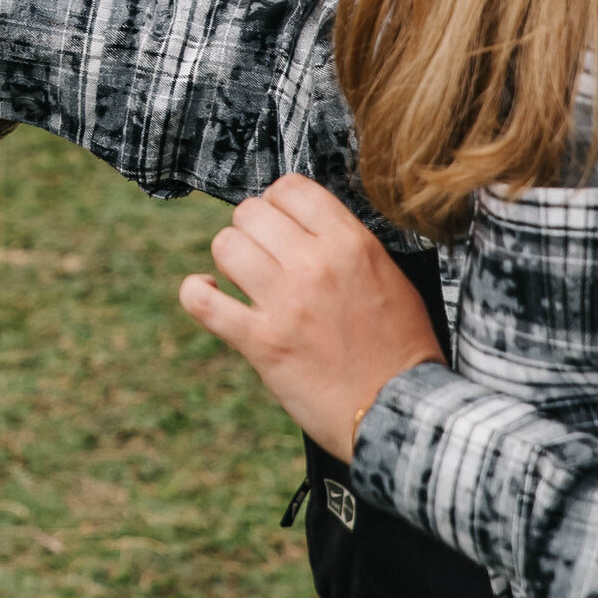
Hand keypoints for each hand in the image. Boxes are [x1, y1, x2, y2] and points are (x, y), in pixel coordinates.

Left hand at [179, 175, 442, 458]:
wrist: (400, 409)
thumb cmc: (401, 348)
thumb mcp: (390, 277)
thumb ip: (348, 245)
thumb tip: (308, 225)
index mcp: (351, 244)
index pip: (291, 188)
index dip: (278, 202)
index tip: (281, 221)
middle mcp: (315, 265)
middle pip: (250, 212)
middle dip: (252, 230)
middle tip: (263, 254)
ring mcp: (285, 302)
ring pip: (225, 246)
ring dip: (230, 259)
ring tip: (244, 277)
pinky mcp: (261, 342)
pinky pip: (202, 302)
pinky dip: (196, 294)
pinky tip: (208, 294)